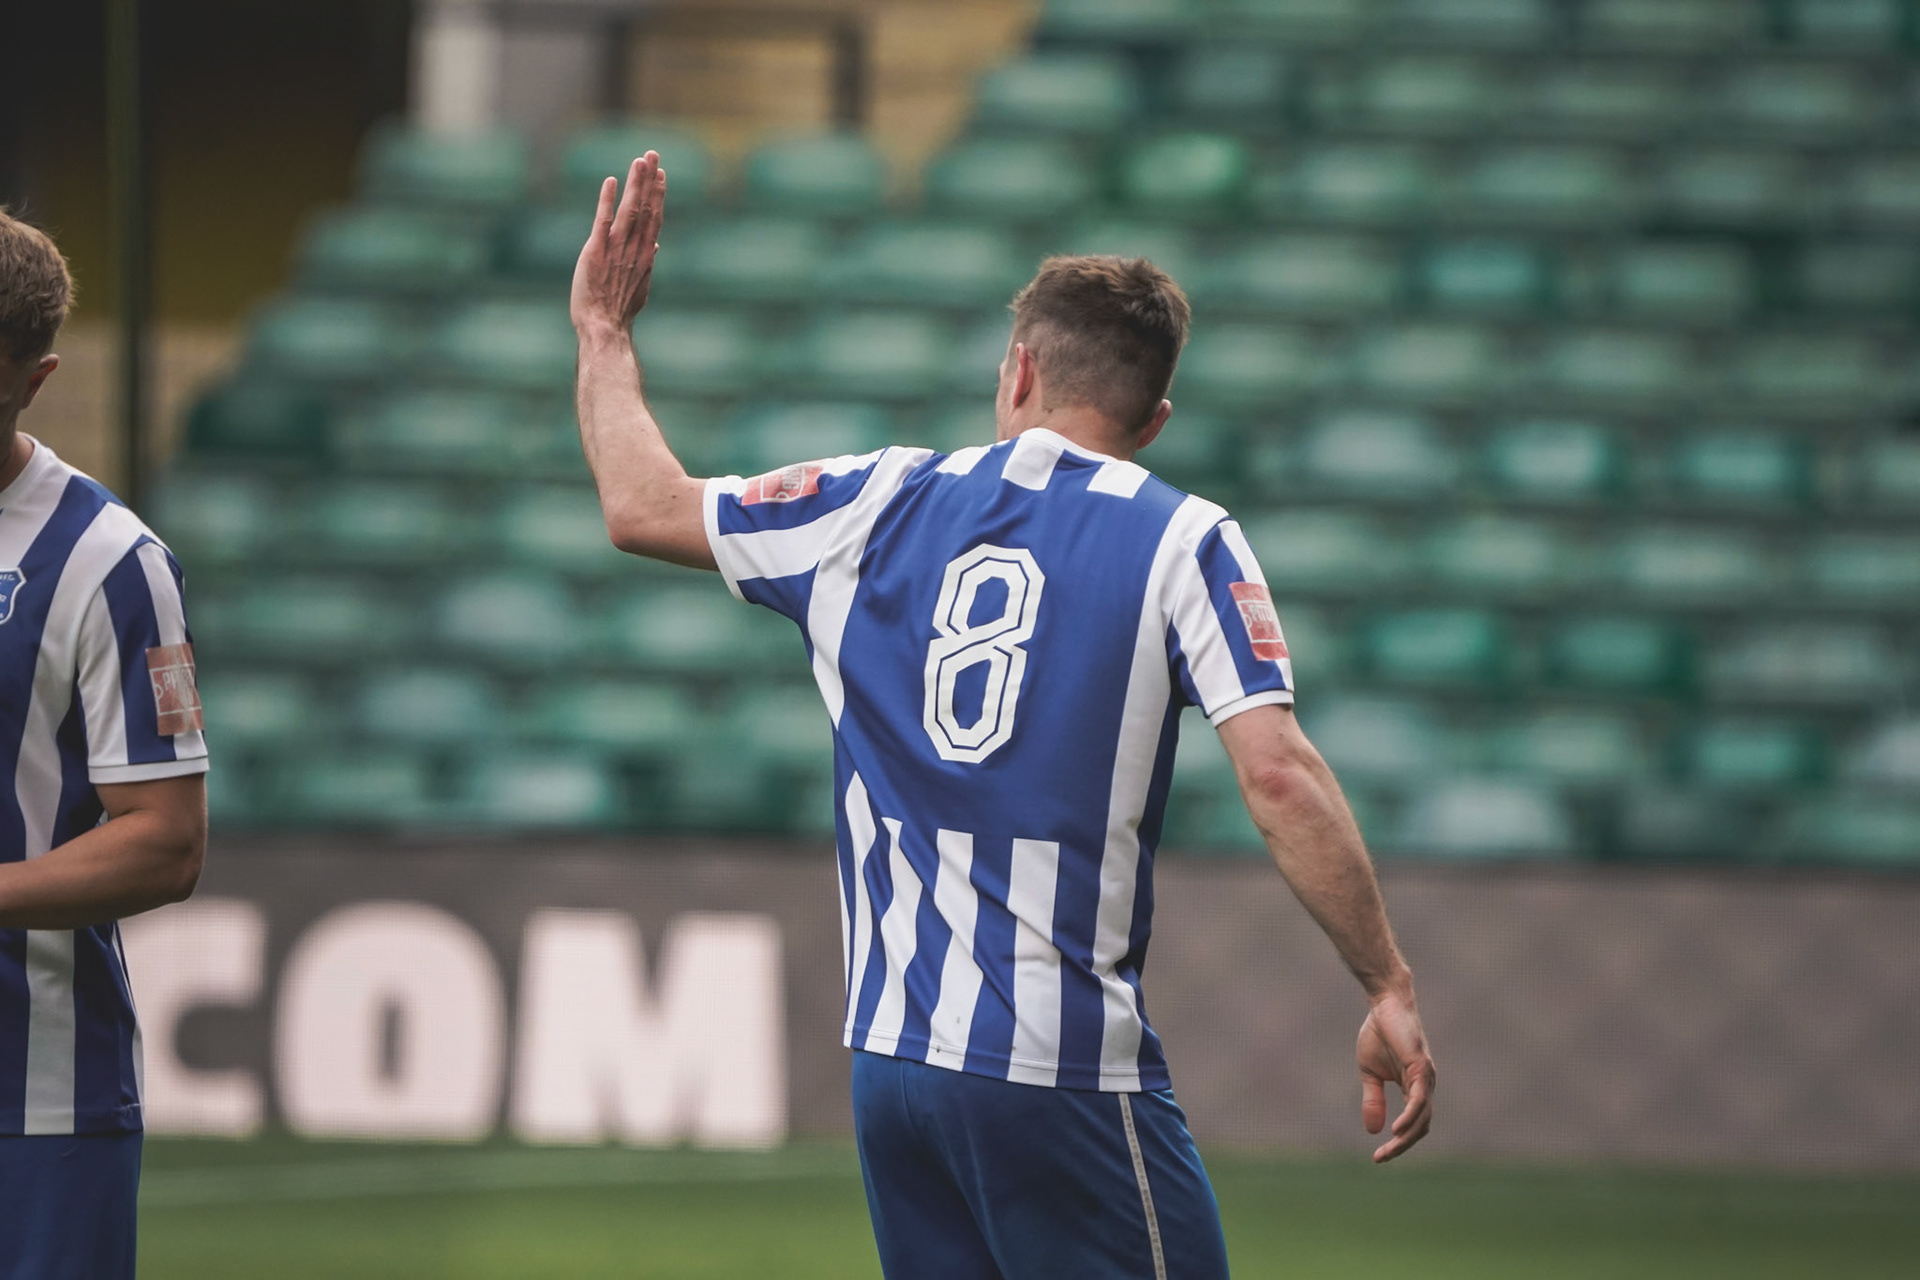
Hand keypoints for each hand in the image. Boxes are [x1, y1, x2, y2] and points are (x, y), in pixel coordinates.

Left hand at [571, 152, 665, 336]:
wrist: (604, 327)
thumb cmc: (619, 311)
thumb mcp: (640, 287)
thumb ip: (647, 264)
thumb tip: (655, 247)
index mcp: (644, 256)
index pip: (655, 218)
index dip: (658, 194)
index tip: (661, 174)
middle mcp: (634, 248)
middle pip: (646, 208)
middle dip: (650, 180)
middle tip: (653, 155)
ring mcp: (616, 249)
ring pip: (630, 210)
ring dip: (636, 184)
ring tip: (640, 160)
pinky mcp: (596, 251)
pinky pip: (603, 221)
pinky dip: (608, 200)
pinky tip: (611, 182)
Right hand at [1357, 987, 1434, 1162]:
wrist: (1385, 1005)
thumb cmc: (1379, 1034)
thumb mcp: (1370, 1073)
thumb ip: (1373, 1099)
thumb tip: (1373, 1130)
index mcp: (1414, 1088)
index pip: (1413, 1125)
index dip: (1398, 1143)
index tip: (1378, 1158)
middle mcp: (1425, 1086)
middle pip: (1420, 1127)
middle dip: (1402, 1146)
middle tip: (1381, 1158)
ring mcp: (1426, 1078)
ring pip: (1422, 1118)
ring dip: (1406, 1137)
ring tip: (1389, 1149)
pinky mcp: (1422, 1068)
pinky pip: (1419, 1100)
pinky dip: (1410, 1117)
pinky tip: (1397, 1130)